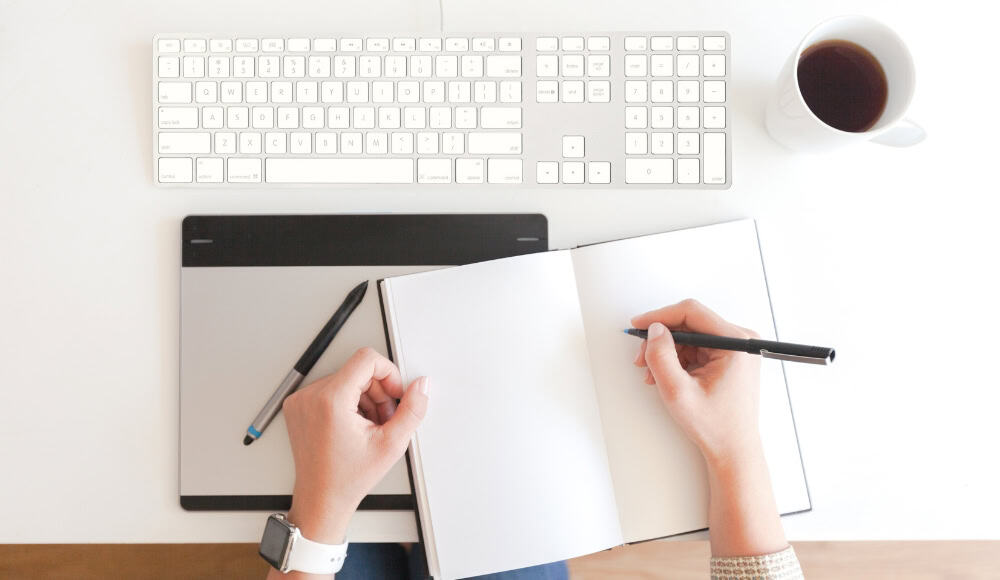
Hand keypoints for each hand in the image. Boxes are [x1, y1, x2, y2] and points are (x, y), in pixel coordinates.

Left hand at [281, 347, 428, 544]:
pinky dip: (348, 402)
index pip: (366, 359)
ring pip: (346, 379)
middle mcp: (310, 396)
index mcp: (330, 400)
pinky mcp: (298, 406)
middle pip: (357, 370)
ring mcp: (301, 401)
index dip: (389, 374)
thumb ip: (412, 410)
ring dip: (365, 398)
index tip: (395, 394)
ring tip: (370, 426)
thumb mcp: (391, 444)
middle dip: (378, 391)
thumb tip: (421, 386)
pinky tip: (355, 426)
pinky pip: (331, 389)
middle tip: (384, 419)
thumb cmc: (347, 479)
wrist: (321, 499)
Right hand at [632, 300, 787, 556]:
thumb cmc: (715, 426)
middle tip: (641, 358)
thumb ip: (661, 357)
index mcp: (736, 343)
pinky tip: (666, 376)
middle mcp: (740, 342)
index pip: (691, 312)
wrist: (734, 451)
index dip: (659, 316)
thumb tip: (654, 330)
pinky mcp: (730, 360)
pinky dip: (678, 360)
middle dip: (662, 339)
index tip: (638, 326)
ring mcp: (736, 350)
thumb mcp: (678, 392)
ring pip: (691, 336)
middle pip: (690, 323)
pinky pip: (697, 349)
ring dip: (668, 352)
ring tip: (653, 374)